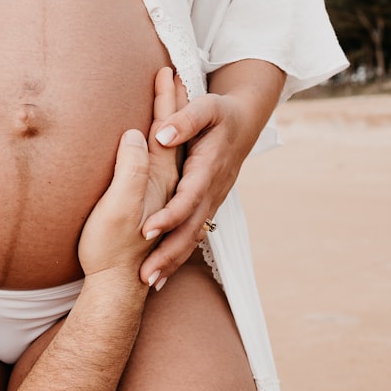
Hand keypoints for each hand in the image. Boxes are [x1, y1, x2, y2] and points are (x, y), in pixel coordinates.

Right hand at [79, 68, 178, 279]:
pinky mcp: (149, 209)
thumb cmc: (108, 248)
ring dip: (169, 125)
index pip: (162, 130)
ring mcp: (158, 198)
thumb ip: (131, 169)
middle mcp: (164, 185)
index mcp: (157, 180)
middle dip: (172, 105)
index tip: (164, 70)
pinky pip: (164, 170)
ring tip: (171, 101)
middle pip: (171, 137)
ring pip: (171, 154)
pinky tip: (160, 153)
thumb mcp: (117, 206)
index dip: (163, 100)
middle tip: (173, 75)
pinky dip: (165, 152)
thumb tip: (139, 134)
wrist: (115, 290)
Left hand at [138, 59, 284, 286]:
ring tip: (149, 283)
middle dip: (169, 253)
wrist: (246, 121)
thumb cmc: (222, 112)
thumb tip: (161, 135)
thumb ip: (184, 120)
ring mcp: (213, 200)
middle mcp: (212, 190)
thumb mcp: (207, 107)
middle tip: (145, 276)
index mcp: (209, 168)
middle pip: (191, 228)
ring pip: (193, 236)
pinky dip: (179, 253)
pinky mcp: (208, 204)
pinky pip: (194, 233)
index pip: (188, 198)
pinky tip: (163, 272)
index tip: (146, 231)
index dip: (169, 215)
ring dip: (173, 260)